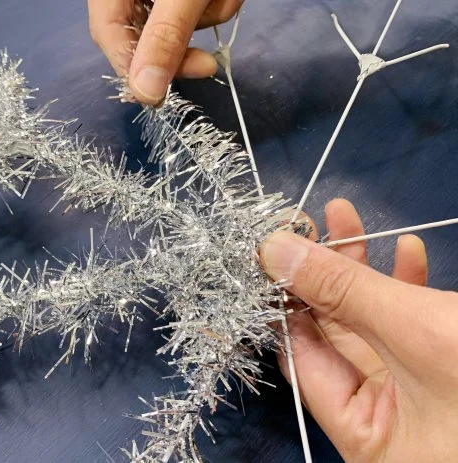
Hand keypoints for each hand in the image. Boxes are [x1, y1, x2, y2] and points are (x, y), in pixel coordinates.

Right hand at [88, 0, 243, 104]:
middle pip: (143, 35)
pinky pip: (196, 13)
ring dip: (208, 15)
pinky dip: (215, 5)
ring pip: (178, 25)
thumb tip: (145, 94)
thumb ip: (165, 36)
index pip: (108, 33)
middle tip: (207, 64)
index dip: (130, 68)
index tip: (157, 97)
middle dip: (183, 42)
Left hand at [260, 199, 457, 461]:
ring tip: (346, 217)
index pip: (301, 357)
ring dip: (364, 270)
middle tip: (311, 221)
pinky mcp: (449, 375)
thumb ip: (342, 291)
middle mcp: (386, 422)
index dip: (283, 298)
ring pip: (374, 325)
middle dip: (325, 272)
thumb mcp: (417, 331)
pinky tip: (412, 252)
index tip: (274, 247)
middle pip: (335, 335)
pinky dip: (411, 288)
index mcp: (365, 434)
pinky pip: (416, 329)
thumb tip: (270, 250)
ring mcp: (421, 400)